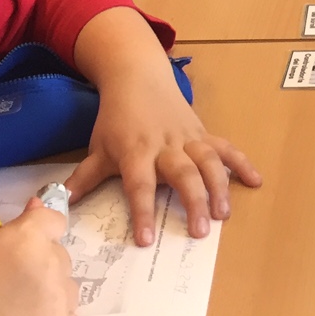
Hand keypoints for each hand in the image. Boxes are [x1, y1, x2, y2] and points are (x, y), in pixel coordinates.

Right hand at [0, 200, 75, 315]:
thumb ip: (12, 230)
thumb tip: (35, 206)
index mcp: (29, 238)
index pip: (54, 220)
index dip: (42, 228)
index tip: (31, 237)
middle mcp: (50, 262)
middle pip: (59, 253)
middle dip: (42, 260)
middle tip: (15, 275)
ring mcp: (59, 295)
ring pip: (66, 282)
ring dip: (50, 286)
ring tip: (21, 300)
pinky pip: (67, 309)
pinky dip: (54, 310)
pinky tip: (30, 314)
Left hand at [66, 10, 262, 241]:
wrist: (138, 76)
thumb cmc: (117, 116)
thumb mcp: (98, 146)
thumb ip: (84, 178)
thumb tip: (59, 204)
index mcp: (136, 151)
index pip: (139, 185)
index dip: (143, 211)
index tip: (146, 239)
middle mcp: (164, 145)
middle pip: (181, 173)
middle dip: (193, 201)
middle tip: (201, 230)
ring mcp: (187, 137)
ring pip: (207, 161)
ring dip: (218, 186)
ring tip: (224, 213)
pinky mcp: (202, 132)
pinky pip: (224, 147)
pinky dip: (241, 163)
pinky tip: (255, 181)